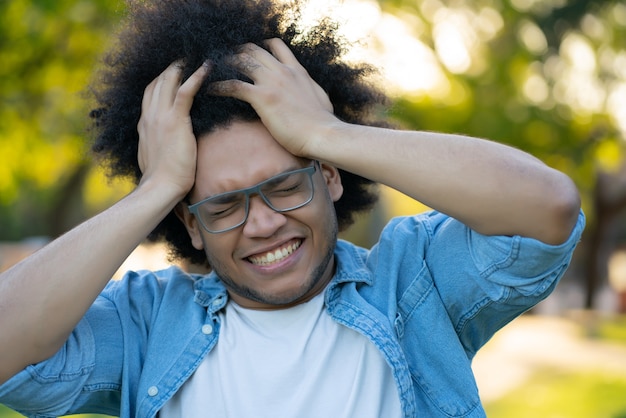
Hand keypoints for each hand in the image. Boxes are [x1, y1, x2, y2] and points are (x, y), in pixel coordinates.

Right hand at [137, 61, 208, 198]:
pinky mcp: (174, 121)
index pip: (150, 92)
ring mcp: (160, 116)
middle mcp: (149, 116)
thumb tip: (164, 146)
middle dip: (172, 67)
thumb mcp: (154, 157)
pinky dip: (196, 76)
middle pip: (158, 81)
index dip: (162, 79)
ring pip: (169, 80)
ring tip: (197, 56)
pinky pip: (185, 91)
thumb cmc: (161, 179)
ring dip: (182, 65)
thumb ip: (157, 145)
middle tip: (187, 57)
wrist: (160, 188)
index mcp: (144, 124)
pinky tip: (207, 67)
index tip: (174, 72)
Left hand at [211, 38, 337, 156]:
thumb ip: (309, 88)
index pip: (276, 46)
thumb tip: (309, 91)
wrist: (322, 133)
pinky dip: (219, 86)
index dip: (261, 46)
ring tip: (214, 70)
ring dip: (226, 64)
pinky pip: (234, 85)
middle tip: (226, 60)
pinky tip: (211, 90)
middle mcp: (283, 71)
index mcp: (297, 70)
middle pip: (254, 50)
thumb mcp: (319, 97)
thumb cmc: (323, 123)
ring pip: (242, 61)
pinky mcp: (263, 97)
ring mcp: (272, 82)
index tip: (250, 52)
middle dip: (238, 52)